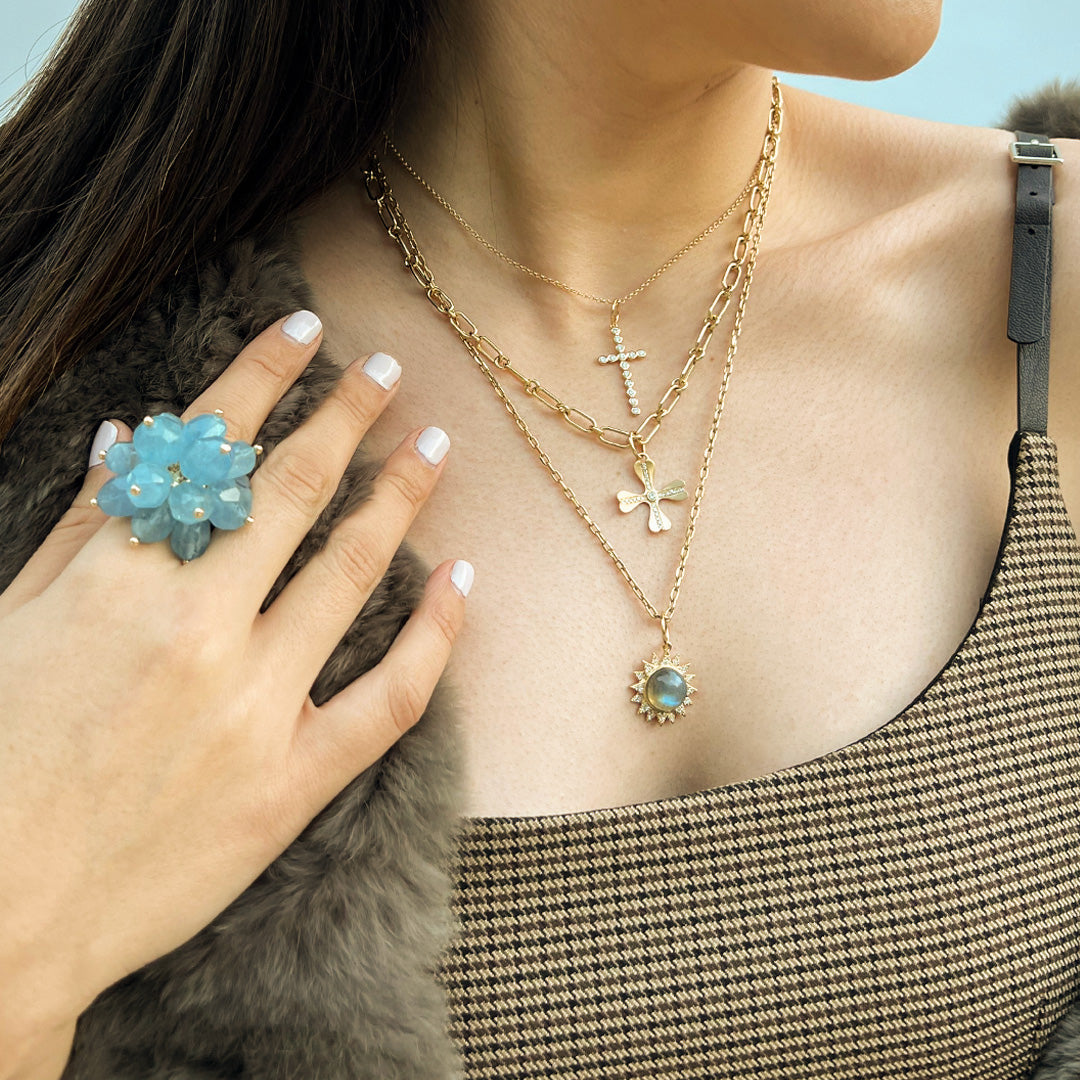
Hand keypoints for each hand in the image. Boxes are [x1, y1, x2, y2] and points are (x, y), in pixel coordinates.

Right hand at [0, 312, 468, 1074]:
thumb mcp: (3, 626)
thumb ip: (75, 530)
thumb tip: (126, 437)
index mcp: (115, 583)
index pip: (205, 448)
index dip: (260, 376)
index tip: (304, 328)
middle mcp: (195, 630)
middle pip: (292, 491)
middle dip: (345, 415)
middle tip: (385, 369)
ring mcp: (254, 708)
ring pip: (349, 573)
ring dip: (399, 494)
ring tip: (434, 441)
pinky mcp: (293, 783)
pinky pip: (391, 698)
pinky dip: (435, 634)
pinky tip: (462, 578)